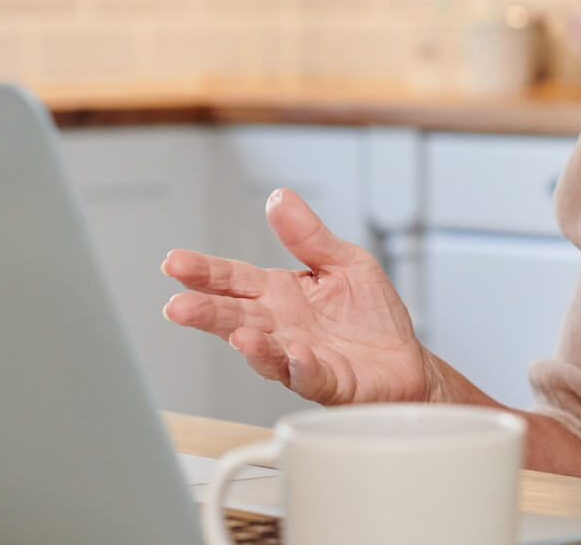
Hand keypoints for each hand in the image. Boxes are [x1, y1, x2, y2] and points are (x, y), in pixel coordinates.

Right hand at [162, 189, 436, 405]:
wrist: (406, 362)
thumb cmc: (370, 315)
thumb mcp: (343, 260)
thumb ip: (309, 236)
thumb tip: (279, 198)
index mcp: (281, 293)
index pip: (234, 279)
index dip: (204, 272)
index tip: (174, 262)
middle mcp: (281, 327)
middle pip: (236, 317)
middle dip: (207, 312)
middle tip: (178, 307)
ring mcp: (299, 357)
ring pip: (265, 352)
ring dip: (249, 345)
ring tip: (237, 334)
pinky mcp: (327, 381)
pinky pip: (309, 375)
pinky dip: (300, 366)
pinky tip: (295, 354)